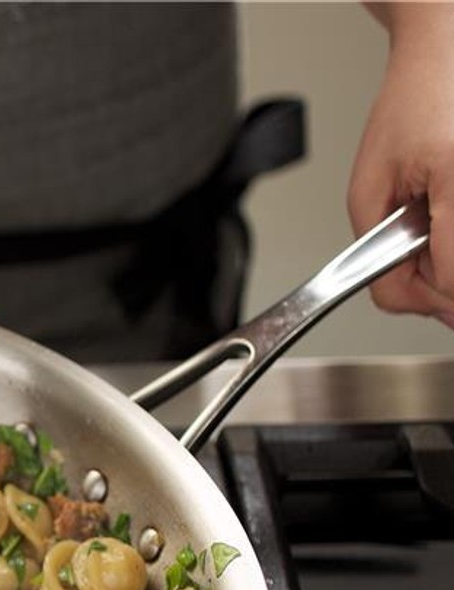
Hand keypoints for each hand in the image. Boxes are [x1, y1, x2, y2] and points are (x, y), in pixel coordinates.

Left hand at [349, 3, 453, 325]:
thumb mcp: (368, 194)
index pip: (451, 279)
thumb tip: (411, 302)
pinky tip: (447, 218)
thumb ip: (383, 260)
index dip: (421, 288)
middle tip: (416, 238)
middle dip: (436, 277)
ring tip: (433, 217)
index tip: (405, 269)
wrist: (445, 65)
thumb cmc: (407, 114)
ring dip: (449, 261)